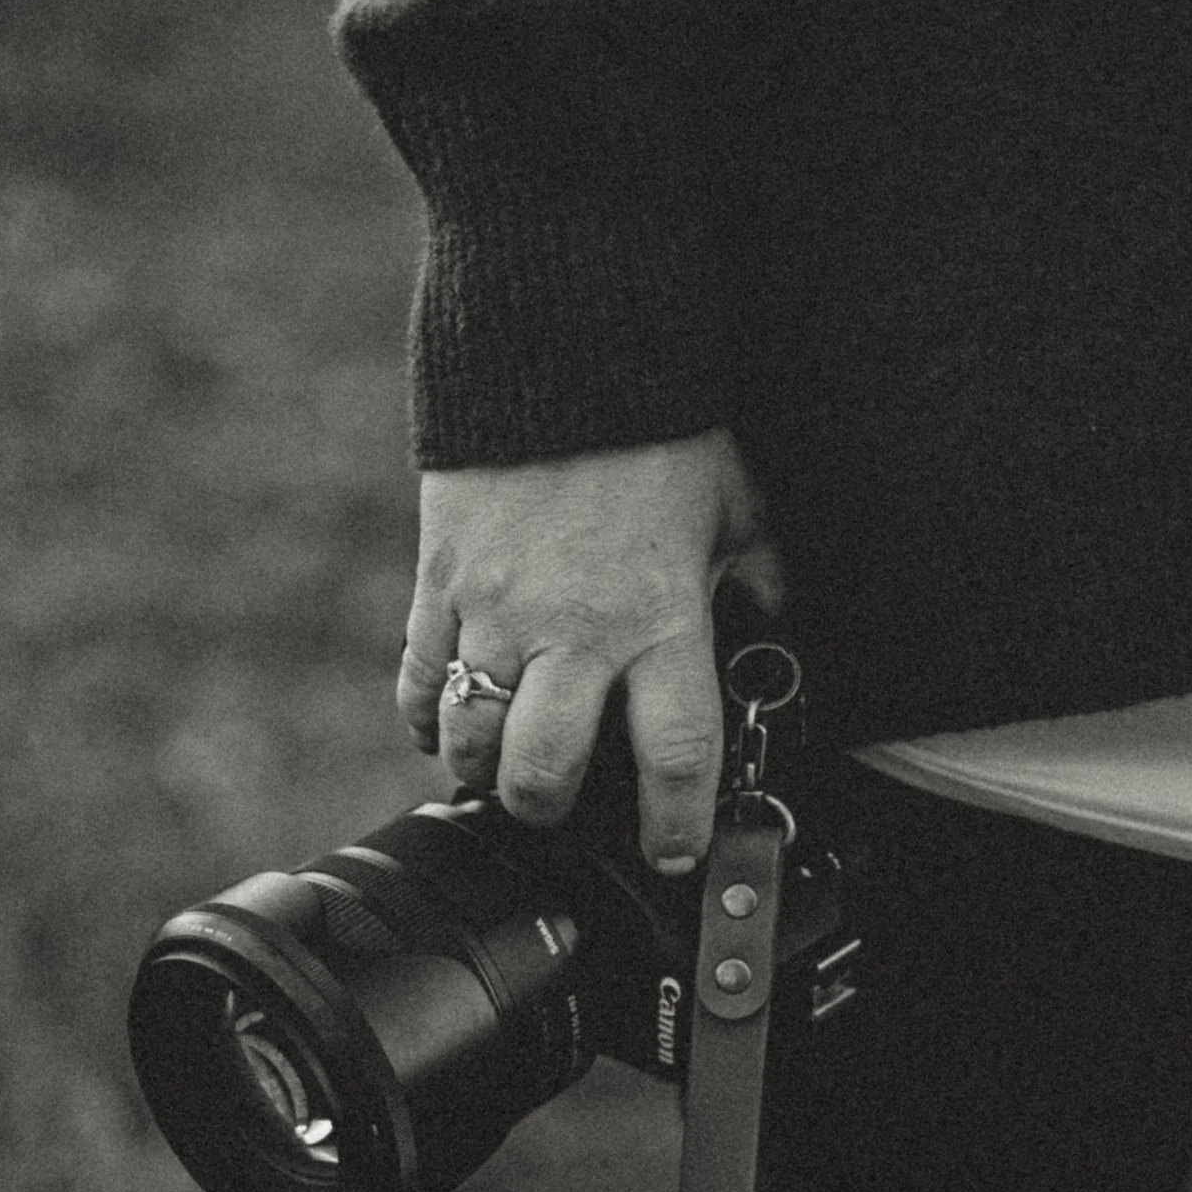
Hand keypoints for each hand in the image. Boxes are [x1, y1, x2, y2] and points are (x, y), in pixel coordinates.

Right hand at [395, 430, 785, 872]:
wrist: (558, 343)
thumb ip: (757, 575)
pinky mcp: (439, 582)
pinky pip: (417, 678)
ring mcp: (495, 611)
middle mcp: (573, 632)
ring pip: (469, 740)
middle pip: (543, 773)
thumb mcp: (735, 503)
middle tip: (563, 807)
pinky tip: (444, 723)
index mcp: (660, 619)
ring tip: (503, 767)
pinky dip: (427, 715)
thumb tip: (774, 624)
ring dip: (483, 770)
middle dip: (550, 809)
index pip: (672, 756)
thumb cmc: (657, 425)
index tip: (673, 848)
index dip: (674, 822)